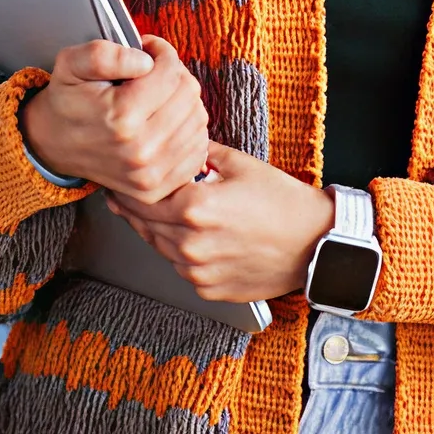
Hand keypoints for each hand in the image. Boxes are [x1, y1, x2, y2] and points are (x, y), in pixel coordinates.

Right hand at [20, 35, 208, 203]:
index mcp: (121, 117)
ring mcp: (150, 174)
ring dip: (184, 101)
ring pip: (199, 119)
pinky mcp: (157, 189)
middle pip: (189, 95)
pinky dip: (188, 131)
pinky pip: (198, 149)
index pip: (170, 72)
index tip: (148, 51)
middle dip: (175, 76)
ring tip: (158, 97)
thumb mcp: (72, 64)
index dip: (162, 54)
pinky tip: (167, 122)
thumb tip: (145, 60)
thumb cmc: (68, 101)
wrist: (53, 145)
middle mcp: (140, 150)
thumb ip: (104, 54)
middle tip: (154, 74)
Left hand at [108, 143, 335, 302]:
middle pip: (144, 224)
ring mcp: (198, 271)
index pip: (142, 197)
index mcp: (195, 208)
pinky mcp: (208, 289)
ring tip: (156, 213)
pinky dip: (177, 251)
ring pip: (158, 247)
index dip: (127, 186)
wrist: (315, 244)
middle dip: (132, 207)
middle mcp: (191, 244)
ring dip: (154, 230)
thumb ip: (200, 153)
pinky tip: (187, 236)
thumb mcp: (240, 164)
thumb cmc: (283, 203)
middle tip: (122, 194)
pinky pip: (179, 267)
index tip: (118, 178)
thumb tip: (177, 144)